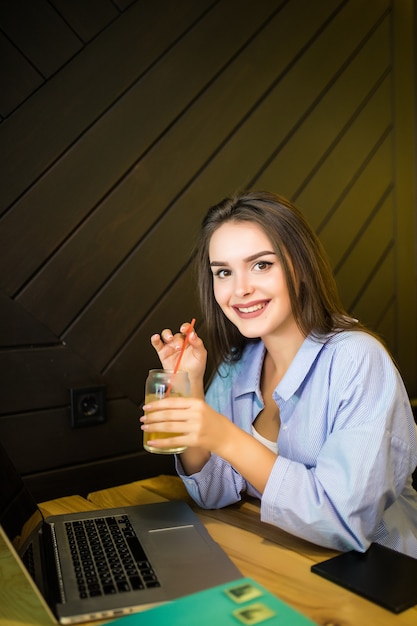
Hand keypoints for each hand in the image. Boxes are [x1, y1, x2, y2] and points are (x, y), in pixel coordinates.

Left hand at [140, 396, 276, 492]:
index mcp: (196, 403)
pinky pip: (174, 441)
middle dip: (153, 417)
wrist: (228, 437)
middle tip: (143, 418)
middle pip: (168, 414)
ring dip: (154, 427)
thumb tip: (166, 406)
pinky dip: (161, 442)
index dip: (157, 404)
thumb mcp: (202, 408)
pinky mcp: (195, 440)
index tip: (147, 407)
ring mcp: (195, 427)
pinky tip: (153, 442)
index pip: (172, 402)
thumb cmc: (214, 422)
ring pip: (169, 427)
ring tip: (145, 427)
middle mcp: (196, 414)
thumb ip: (187, 406)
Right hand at [150, 322, 206, 384]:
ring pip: (166, 335)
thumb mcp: (201, 355)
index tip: (184, 329)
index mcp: (190, 341)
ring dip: (167, 335)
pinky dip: (155, 339)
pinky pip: (157, 343)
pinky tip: (156, 338)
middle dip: (177, 339)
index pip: (188, 329)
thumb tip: (193, 335)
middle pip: (177, 334)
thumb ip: (198, 344)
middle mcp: (180, 342)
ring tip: (169, 340)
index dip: (185, 327)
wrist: (188, 381)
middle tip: (179, 347)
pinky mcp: (163, 352)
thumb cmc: (196, 368)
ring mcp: (171, 347)